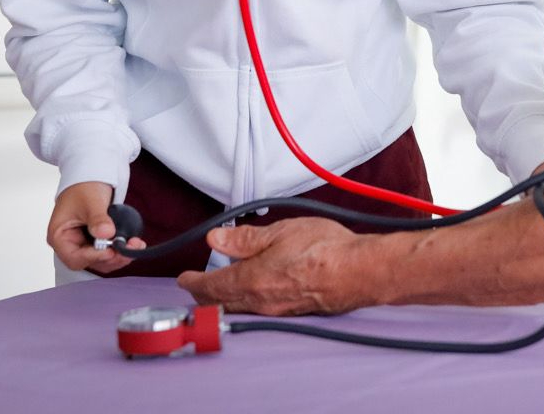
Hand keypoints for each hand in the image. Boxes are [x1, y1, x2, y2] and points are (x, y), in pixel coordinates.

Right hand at [47, 181, 144, 272]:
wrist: (91, 178)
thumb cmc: (83, 187)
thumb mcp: (91, 201)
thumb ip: (98, 218)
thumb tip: (106, 233)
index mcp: (59, 236)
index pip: (74, 257)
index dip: (94, 257)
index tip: (111, 251)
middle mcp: (70, 244)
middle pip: (90, 262)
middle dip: (112, 257)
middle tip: (130, 248)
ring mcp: (83, 244)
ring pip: (101, 260)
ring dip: (119, 256)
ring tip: (136, 244)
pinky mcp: (95, 242)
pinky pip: (108, 253)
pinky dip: (121, 250)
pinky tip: (134, 243)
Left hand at [178, 219, 372, 315]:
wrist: (359, 272)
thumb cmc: (325, 249)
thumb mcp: (280, 232)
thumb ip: (245, 238)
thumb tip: (215, 239)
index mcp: (250, 280)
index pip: (209, 286)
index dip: (192, 282)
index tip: (184, 278)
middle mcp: (259, 301)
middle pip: (220, 302)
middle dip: (205, 293)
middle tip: (197, 284)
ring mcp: (276, 310)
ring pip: (239, 308)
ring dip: (224, 298)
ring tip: (222, 286)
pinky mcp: (292, 312)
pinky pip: (258, 310)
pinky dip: (245, 301)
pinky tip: (254, 291)